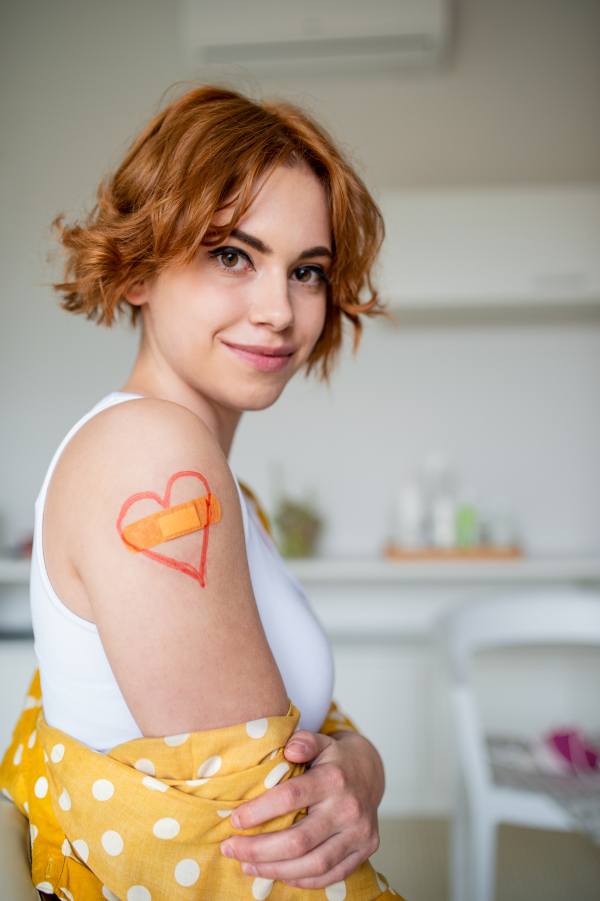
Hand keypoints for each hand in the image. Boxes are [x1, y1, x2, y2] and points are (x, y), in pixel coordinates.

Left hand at [220, 728, 383, 888]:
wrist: (371, 773)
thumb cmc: (334, 759)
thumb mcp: (320, 742)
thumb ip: (304, 741)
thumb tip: (290, 748)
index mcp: (334, 778)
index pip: (291, 797)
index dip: (259, 811)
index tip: (234, 820)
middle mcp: (349, 808)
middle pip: (299, 839)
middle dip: (259, 849)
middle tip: (229, 849)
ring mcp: (360, 832)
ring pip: (313, 863)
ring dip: (275, 870)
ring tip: (247, 866)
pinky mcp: (366, 850)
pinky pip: (331, 875)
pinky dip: (302, 880)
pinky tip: (277, 873)